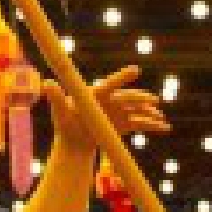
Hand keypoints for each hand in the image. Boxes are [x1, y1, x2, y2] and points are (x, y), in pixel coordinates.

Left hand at [44, 65, 169, 148]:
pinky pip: (141, 123)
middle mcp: (111, 100)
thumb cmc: (65, 124)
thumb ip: (55, 97)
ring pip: (137, 110)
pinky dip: (152, 125)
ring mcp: (120, 111)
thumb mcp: (59, 112)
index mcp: (97, 93)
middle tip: (152, 101)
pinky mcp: (125, 124)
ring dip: (149, 112)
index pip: (110, 84)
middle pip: (127, 97)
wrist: (75, 141)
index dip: (122, 78)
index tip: (135, 70)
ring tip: (159, 117)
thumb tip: (46, 83)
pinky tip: (165, 127)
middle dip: (140, 99)